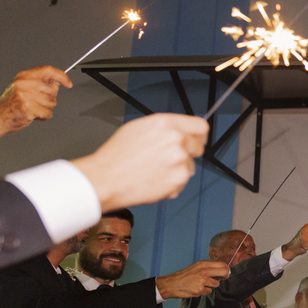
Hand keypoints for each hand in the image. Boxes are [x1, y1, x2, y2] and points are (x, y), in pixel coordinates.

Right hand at [0, 66, 71, 148]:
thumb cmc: (11, 103)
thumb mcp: (23, 87)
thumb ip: (39, 82)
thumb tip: (58, 82)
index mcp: (24, 76)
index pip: (48, 70)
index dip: (61, 76)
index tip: (68, 83)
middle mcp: (24, 84)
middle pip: (52, 89)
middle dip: (50, 98)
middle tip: (37, 101)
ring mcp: (25, 96)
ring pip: (52, 102)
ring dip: (46, 108)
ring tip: (33, 108)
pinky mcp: (28, 108)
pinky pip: (48, 113)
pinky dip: (44, 116)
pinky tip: (33, 115)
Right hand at [70, 114, 208, 210]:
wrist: (106, 179)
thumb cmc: (117, 156)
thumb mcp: (138, 128)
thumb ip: (164, 128)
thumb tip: (180, 131)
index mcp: (166, 123)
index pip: (201, 126)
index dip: (199, 135)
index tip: (197, 140)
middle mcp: (177, 139)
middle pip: (198, 147)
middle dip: (188, 153)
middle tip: (169, 159)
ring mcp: (180, 160)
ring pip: (190, 166)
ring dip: (178, 169)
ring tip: (155, 171)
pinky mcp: (179, 178)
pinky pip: (183, 182)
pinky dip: (172, 184)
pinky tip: (155, 180)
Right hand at [156, 260, 229, 298]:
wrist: (172, 283)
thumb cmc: (184, 276)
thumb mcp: (196, 267)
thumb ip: (207, 268)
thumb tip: (221, 269)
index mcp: (203, 264)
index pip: (222, 264)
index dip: (226, 269)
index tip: (226, 272)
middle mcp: (204, 271)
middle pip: (224, 272)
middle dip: (225, 276)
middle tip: (222, 279)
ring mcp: (203, 280)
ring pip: (216, 284)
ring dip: (211, 286)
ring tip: (202, 284)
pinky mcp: (200, 289)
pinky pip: (209, 291)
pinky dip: (204, 291)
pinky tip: (197, 289)